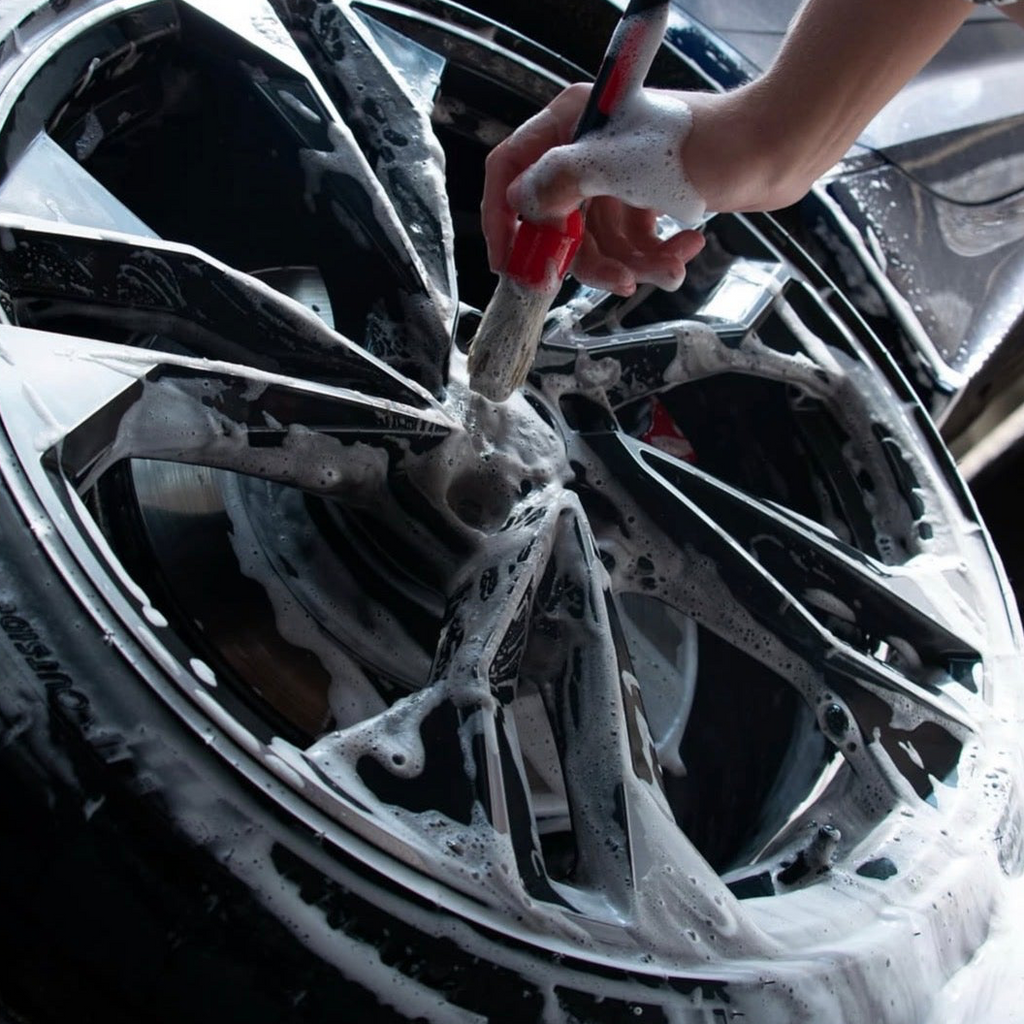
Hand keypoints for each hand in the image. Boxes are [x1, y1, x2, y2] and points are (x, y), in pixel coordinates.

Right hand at [481, 84, 706, 296]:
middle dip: (592, 260)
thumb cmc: (702, 146)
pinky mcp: (646, 194)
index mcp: (571, 123)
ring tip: (668, 269)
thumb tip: (522, 206)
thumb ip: (559, 184)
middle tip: (618, 282)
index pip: (511, 169)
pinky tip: (685, 248)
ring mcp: (618, 174)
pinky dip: (655, 253)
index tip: (509, 263)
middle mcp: (588, 147)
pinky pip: (631, 240)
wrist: (773, 149)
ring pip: (600, 240)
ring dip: (634, 263)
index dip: (502, 218)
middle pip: (560, 221)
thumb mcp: (616, 166)